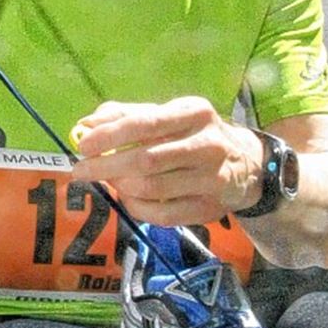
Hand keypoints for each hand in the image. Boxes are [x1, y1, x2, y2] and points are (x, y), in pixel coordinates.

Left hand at [69, 97, 259, 225]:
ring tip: (109, 181)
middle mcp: (207, 144)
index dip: (110, 135)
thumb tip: (86, 124)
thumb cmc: (192, 135)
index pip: (146, 123)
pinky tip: (128, 198)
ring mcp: (212, 179)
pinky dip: (137, 208)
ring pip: (152, 189)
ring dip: (121, 186)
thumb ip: (125, 115)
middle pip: (146, 160)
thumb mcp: (167, 115)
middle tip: (80, 171)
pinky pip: (163, 215)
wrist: (247, 165)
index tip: (83, 145)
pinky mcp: (210, 208)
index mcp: (194, 113)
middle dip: (105, 166)